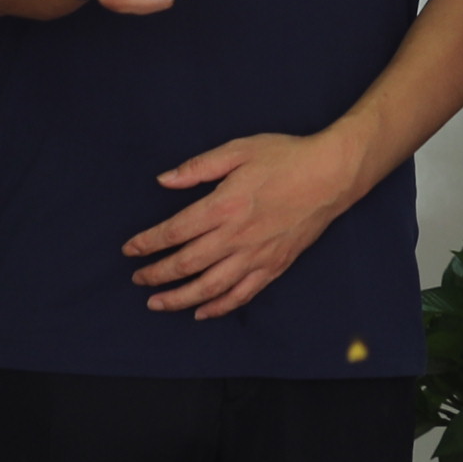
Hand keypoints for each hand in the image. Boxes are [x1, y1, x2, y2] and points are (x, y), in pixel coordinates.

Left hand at [129, 130, 365, 317]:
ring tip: (157, 303)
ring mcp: (256, 255)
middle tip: (138, 280)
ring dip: (179, 299)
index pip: (174, 232)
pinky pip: (241, 295)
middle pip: (186, 264)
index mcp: (223, 205)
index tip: (130, 249)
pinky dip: (219, 307)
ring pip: (210, 287)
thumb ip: (198, 167)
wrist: (332, 175)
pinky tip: (201, 312)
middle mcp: (236, 236)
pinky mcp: (274, 266)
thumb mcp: (239, 149)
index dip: (148, 243)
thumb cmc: (286, 157)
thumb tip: (164, 180)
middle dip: (156, 275)